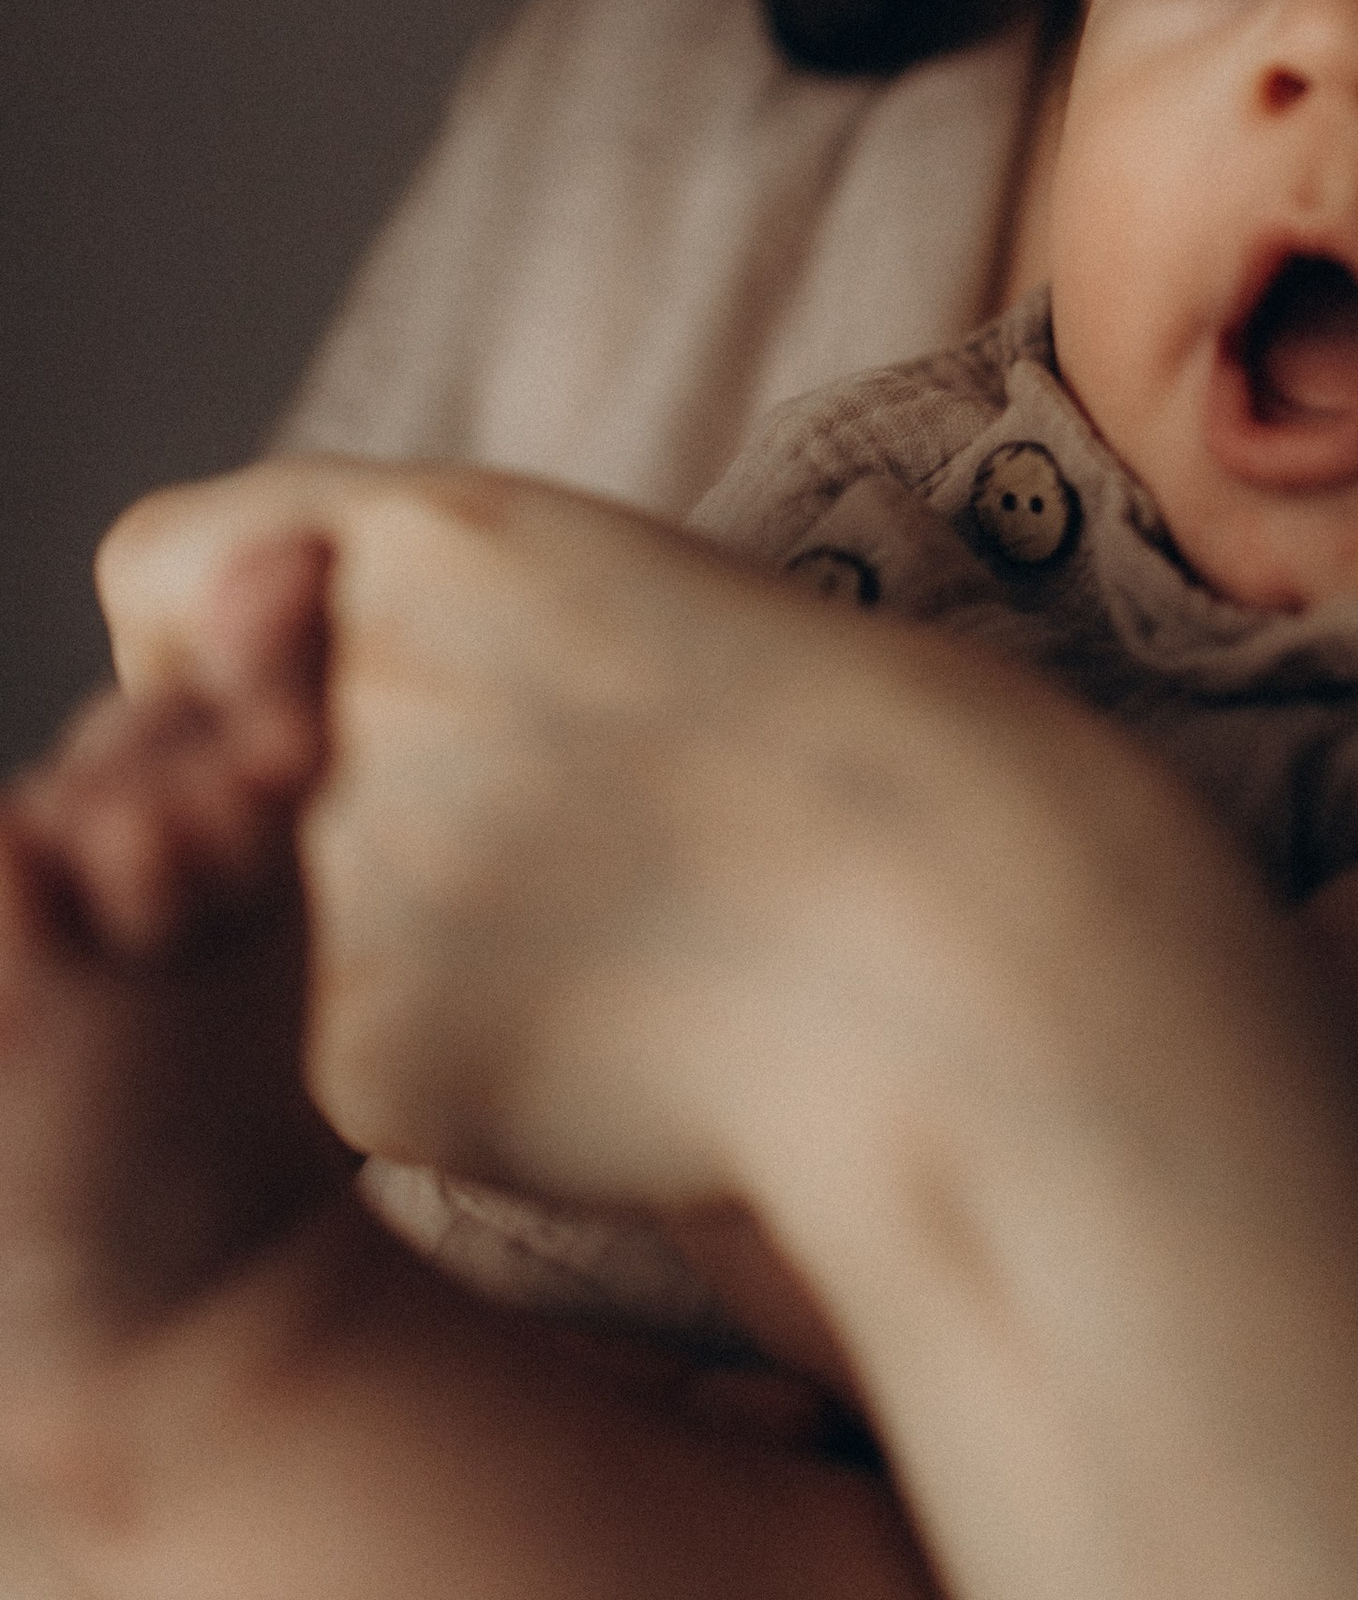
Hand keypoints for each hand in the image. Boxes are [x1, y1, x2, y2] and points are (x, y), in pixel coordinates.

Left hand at [95, 471, 904, 1210]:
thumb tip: (219, 707)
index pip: (160, 570)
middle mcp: (336, 696)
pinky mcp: (353, 1060)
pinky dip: (433, 1051)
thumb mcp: (602, 582)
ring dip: (368, 927)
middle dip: (294, 793)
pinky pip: (332, 1046)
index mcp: (419, 540)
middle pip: (200, 755)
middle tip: (514, 827)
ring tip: (584, 927)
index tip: (359, 675)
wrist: (956, 948)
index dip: (234, 634)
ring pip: (252, 915)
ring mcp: (329, 890)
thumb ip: (397, 614)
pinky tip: (585, 1028)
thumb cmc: (819, 757)